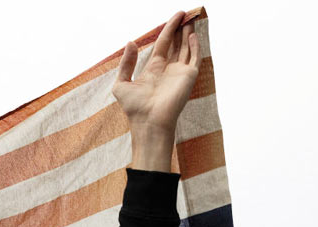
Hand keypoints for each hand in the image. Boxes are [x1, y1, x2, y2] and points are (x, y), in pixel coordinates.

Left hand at [113, 11, 199, 169]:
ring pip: (187, 48)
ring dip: (189, 33)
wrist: (148, 122)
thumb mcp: (122, 83)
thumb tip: (130, 42)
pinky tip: (192, 34)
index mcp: (154, 69)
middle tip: (186, 13)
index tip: (175, 16)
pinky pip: (194, 58)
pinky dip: (195, 45)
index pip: (164, 43)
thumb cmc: (134, 108)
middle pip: (177, 43)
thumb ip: (126, 63)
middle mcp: (168, 69)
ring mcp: (179, 73)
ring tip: (191, 18)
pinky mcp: (188, 77)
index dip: (168, 29)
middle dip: (181, 28)